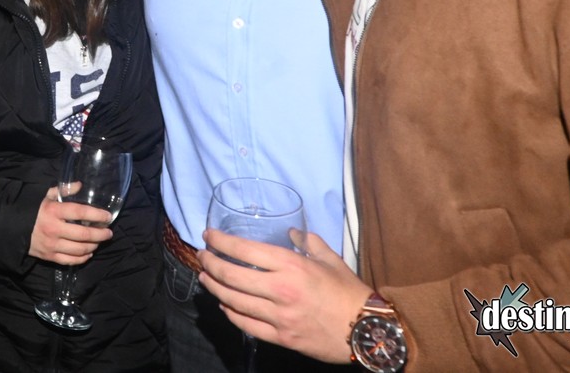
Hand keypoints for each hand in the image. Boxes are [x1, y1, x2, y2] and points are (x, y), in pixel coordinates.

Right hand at [27, 187, 113, 265]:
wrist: (12, 228)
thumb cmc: (33, 210)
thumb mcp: (46, 196)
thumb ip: (64, 191)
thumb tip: (80, 185)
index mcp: (53, 211)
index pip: (80, 212)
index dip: (97, 214)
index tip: (108, 216)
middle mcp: (54, 229)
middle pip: (83, 235)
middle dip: (100, 234)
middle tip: (109, 232)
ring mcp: (52, 245)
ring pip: (79, 249)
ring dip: (93, 246)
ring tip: (99, 241)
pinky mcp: (49, 256)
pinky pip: (70, 260)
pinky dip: (83, 258)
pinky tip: (89, 253)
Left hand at [198, 228, 370, 363]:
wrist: (368, 331)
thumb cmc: (350, 292)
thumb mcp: (330, 259)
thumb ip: (308, 242)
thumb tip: (291, 231)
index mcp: (292, 266)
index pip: (244, 250)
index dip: (221, 242)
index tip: (208, 236)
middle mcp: (280, 290)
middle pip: (231, 275)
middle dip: (210, 264)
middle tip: (201, 257)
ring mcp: (279, 317)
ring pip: (233, 301)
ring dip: (214, 288)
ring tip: (205, 278)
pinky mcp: (281, 338)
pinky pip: (246, 325)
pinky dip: (230, 313)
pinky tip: (224, 304)